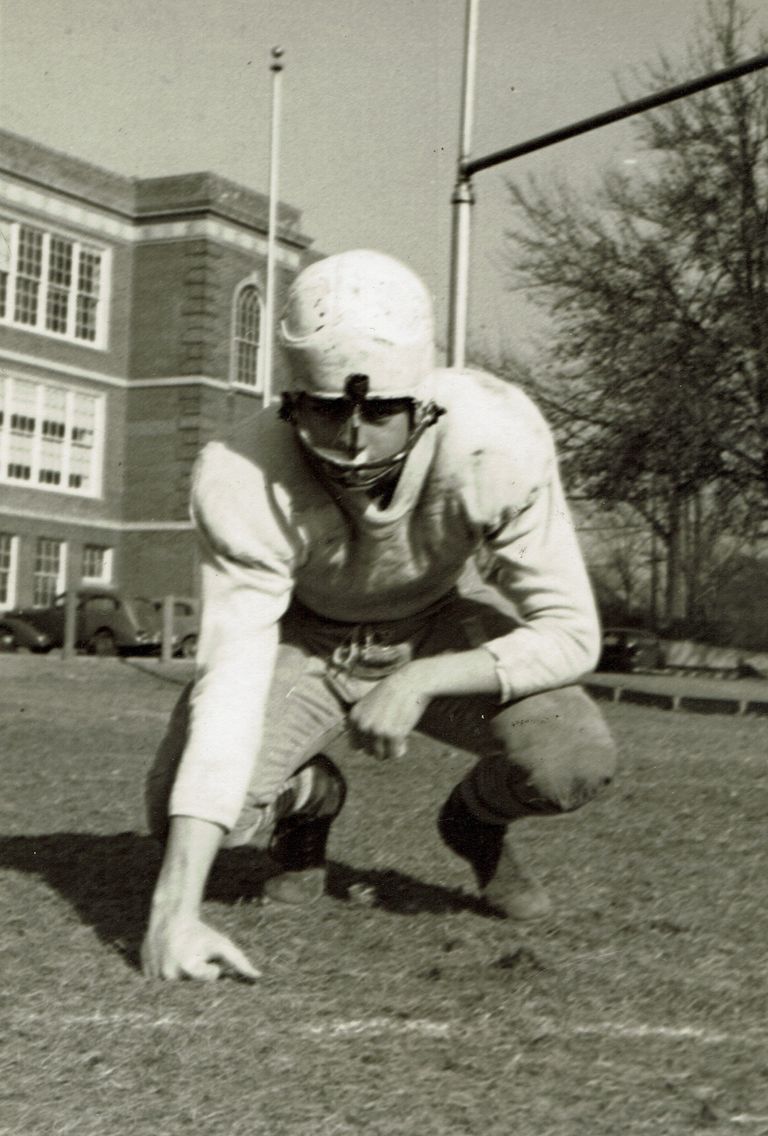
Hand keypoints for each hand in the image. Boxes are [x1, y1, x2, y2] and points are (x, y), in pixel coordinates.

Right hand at [141, 914, 259, 981]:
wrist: (171, 918)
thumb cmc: (200, 933)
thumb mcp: (221, 944)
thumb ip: (239, 961)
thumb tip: (258, 977)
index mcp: (188, 969)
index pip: (207, 983)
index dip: (211, 970)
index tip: (207, 958)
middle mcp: (169, 976)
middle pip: (190, 991)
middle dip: (195, 980)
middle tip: (194, 961)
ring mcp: (154, 977)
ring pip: (173, 991)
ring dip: (180, 980)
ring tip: (182, 961)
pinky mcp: (145, 975)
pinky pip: (158, 988)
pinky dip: (166, 981)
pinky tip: (170, 963)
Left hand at [349, 665, 430, 760]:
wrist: (411, 681)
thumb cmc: (392, 693)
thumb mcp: (369, 704)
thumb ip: (363, 722)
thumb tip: (363, 748)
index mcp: (354, 718)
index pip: (356, 746)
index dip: (368, 743)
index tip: (379, 736)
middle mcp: (363, 725)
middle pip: (369, 752)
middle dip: (381, 746)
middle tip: (392, 735)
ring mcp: (377, 730)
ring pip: (381, 756)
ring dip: (390, 749)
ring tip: (398, 737)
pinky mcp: (393, 734)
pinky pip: (395, 754)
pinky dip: (400, 749)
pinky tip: (405, 739)